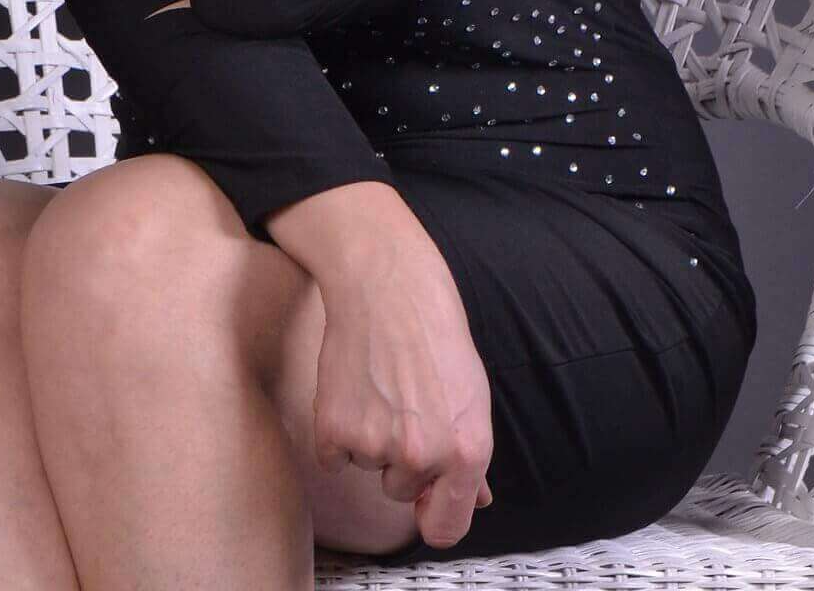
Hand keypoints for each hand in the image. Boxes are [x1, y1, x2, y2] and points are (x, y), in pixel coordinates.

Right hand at [308, 232, 496, 549]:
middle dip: (400, 460)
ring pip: (369, 469)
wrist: (386, 284)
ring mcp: (376, 444)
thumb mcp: (472, 394)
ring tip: (380, 387)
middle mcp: (423, 455)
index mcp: (467, 451)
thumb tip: (479, 498)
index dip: (433, 514)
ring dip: (370, 440)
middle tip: (403, 405)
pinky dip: (337, 431)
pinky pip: (333, 457)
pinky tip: (353, 389)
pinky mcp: (334, 429)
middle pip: (401, 494)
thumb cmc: (434, 332)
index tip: (425, 500)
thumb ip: (472, 454)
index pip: (447, 529)